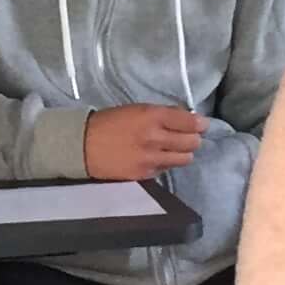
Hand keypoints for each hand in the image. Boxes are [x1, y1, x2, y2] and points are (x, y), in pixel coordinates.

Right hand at [84, 104, 206, 180]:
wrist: (82, 145)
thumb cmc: (109, 123)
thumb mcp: (136, 109)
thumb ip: (162, 114)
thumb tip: (186, 118)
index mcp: (152, 116)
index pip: (189, 122)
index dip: (200, 124)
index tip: (201, 125)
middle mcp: (155, 138)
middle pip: (192, 142)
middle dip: (193, 139)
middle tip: (187, 137)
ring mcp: (151, 159)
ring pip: (184, 159)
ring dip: (183, 153)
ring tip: (173, 150)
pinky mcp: (145, 175)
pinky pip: (166, 170)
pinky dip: (165, 164)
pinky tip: (155, 159)